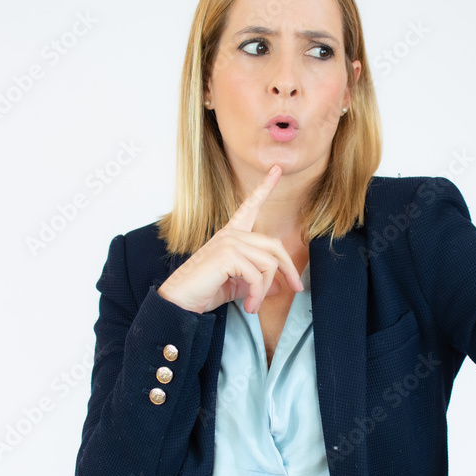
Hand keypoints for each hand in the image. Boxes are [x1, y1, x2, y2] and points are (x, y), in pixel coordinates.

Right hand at [157, 164, 303, 314]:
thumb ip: (257, 281)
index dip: (265, 187)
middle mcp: (231, 234)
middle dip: (289, 269)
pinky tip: (249, 305)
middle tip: (296, 288)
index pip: (251, 206)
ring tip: (254, 305)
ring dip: (266, 289)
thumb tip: (281, 286)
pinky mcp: (228, 254)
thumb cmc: (203, 291)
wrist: (179, 302)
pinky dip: (257, 294)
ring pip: (269, 264)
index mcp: (231, 235)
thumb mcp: (236, 285)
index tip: (277, 170)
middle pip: (274, 246)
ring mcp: (229, 241)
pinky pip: (258, 275)